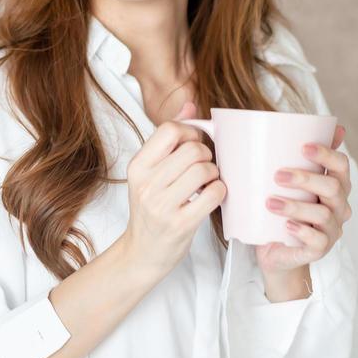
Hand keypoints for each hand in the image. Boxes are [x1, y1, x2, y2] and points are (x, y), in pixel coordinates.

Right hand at [120, 100, 225, 279]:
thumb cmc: (151, 209)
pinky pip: (212, 195)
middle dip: (206, 154)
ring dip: (214, 174)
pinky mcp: (180, 224)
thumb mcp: (150, 173)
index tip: (195, 144)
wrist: (141, 253)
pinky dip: (219, 191)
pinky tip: (212, 196)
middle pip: (192, 149)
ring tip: (207, 182)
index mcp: (138, 166)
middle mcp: (146, 184)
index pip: (170, 130)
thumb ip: (169, 139)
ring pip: (204, 169)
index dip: (191, 132)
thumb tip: (190, 104)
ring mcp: (161, 206)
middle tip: (204, 167)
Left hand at [256, 124, 351, 277]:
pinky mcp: (320, 250)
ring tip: (269, 202)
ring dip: (295, 206)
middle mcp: (339, 206)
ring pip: (323, 215)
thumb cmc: (280, 210)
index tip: (303, 146)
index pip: (341, 165)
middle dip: (306, 179)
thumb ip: (282, 156)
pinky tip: (285, 225)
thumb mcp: (281, 183)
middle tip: (277, 175)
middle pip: (333, 188)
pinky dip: (302, 232)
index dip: (326, 153)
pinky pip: (318, 241)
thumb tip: (246, 125)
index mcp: (334, 185)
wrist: (277, 250)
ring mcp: (332, 230)